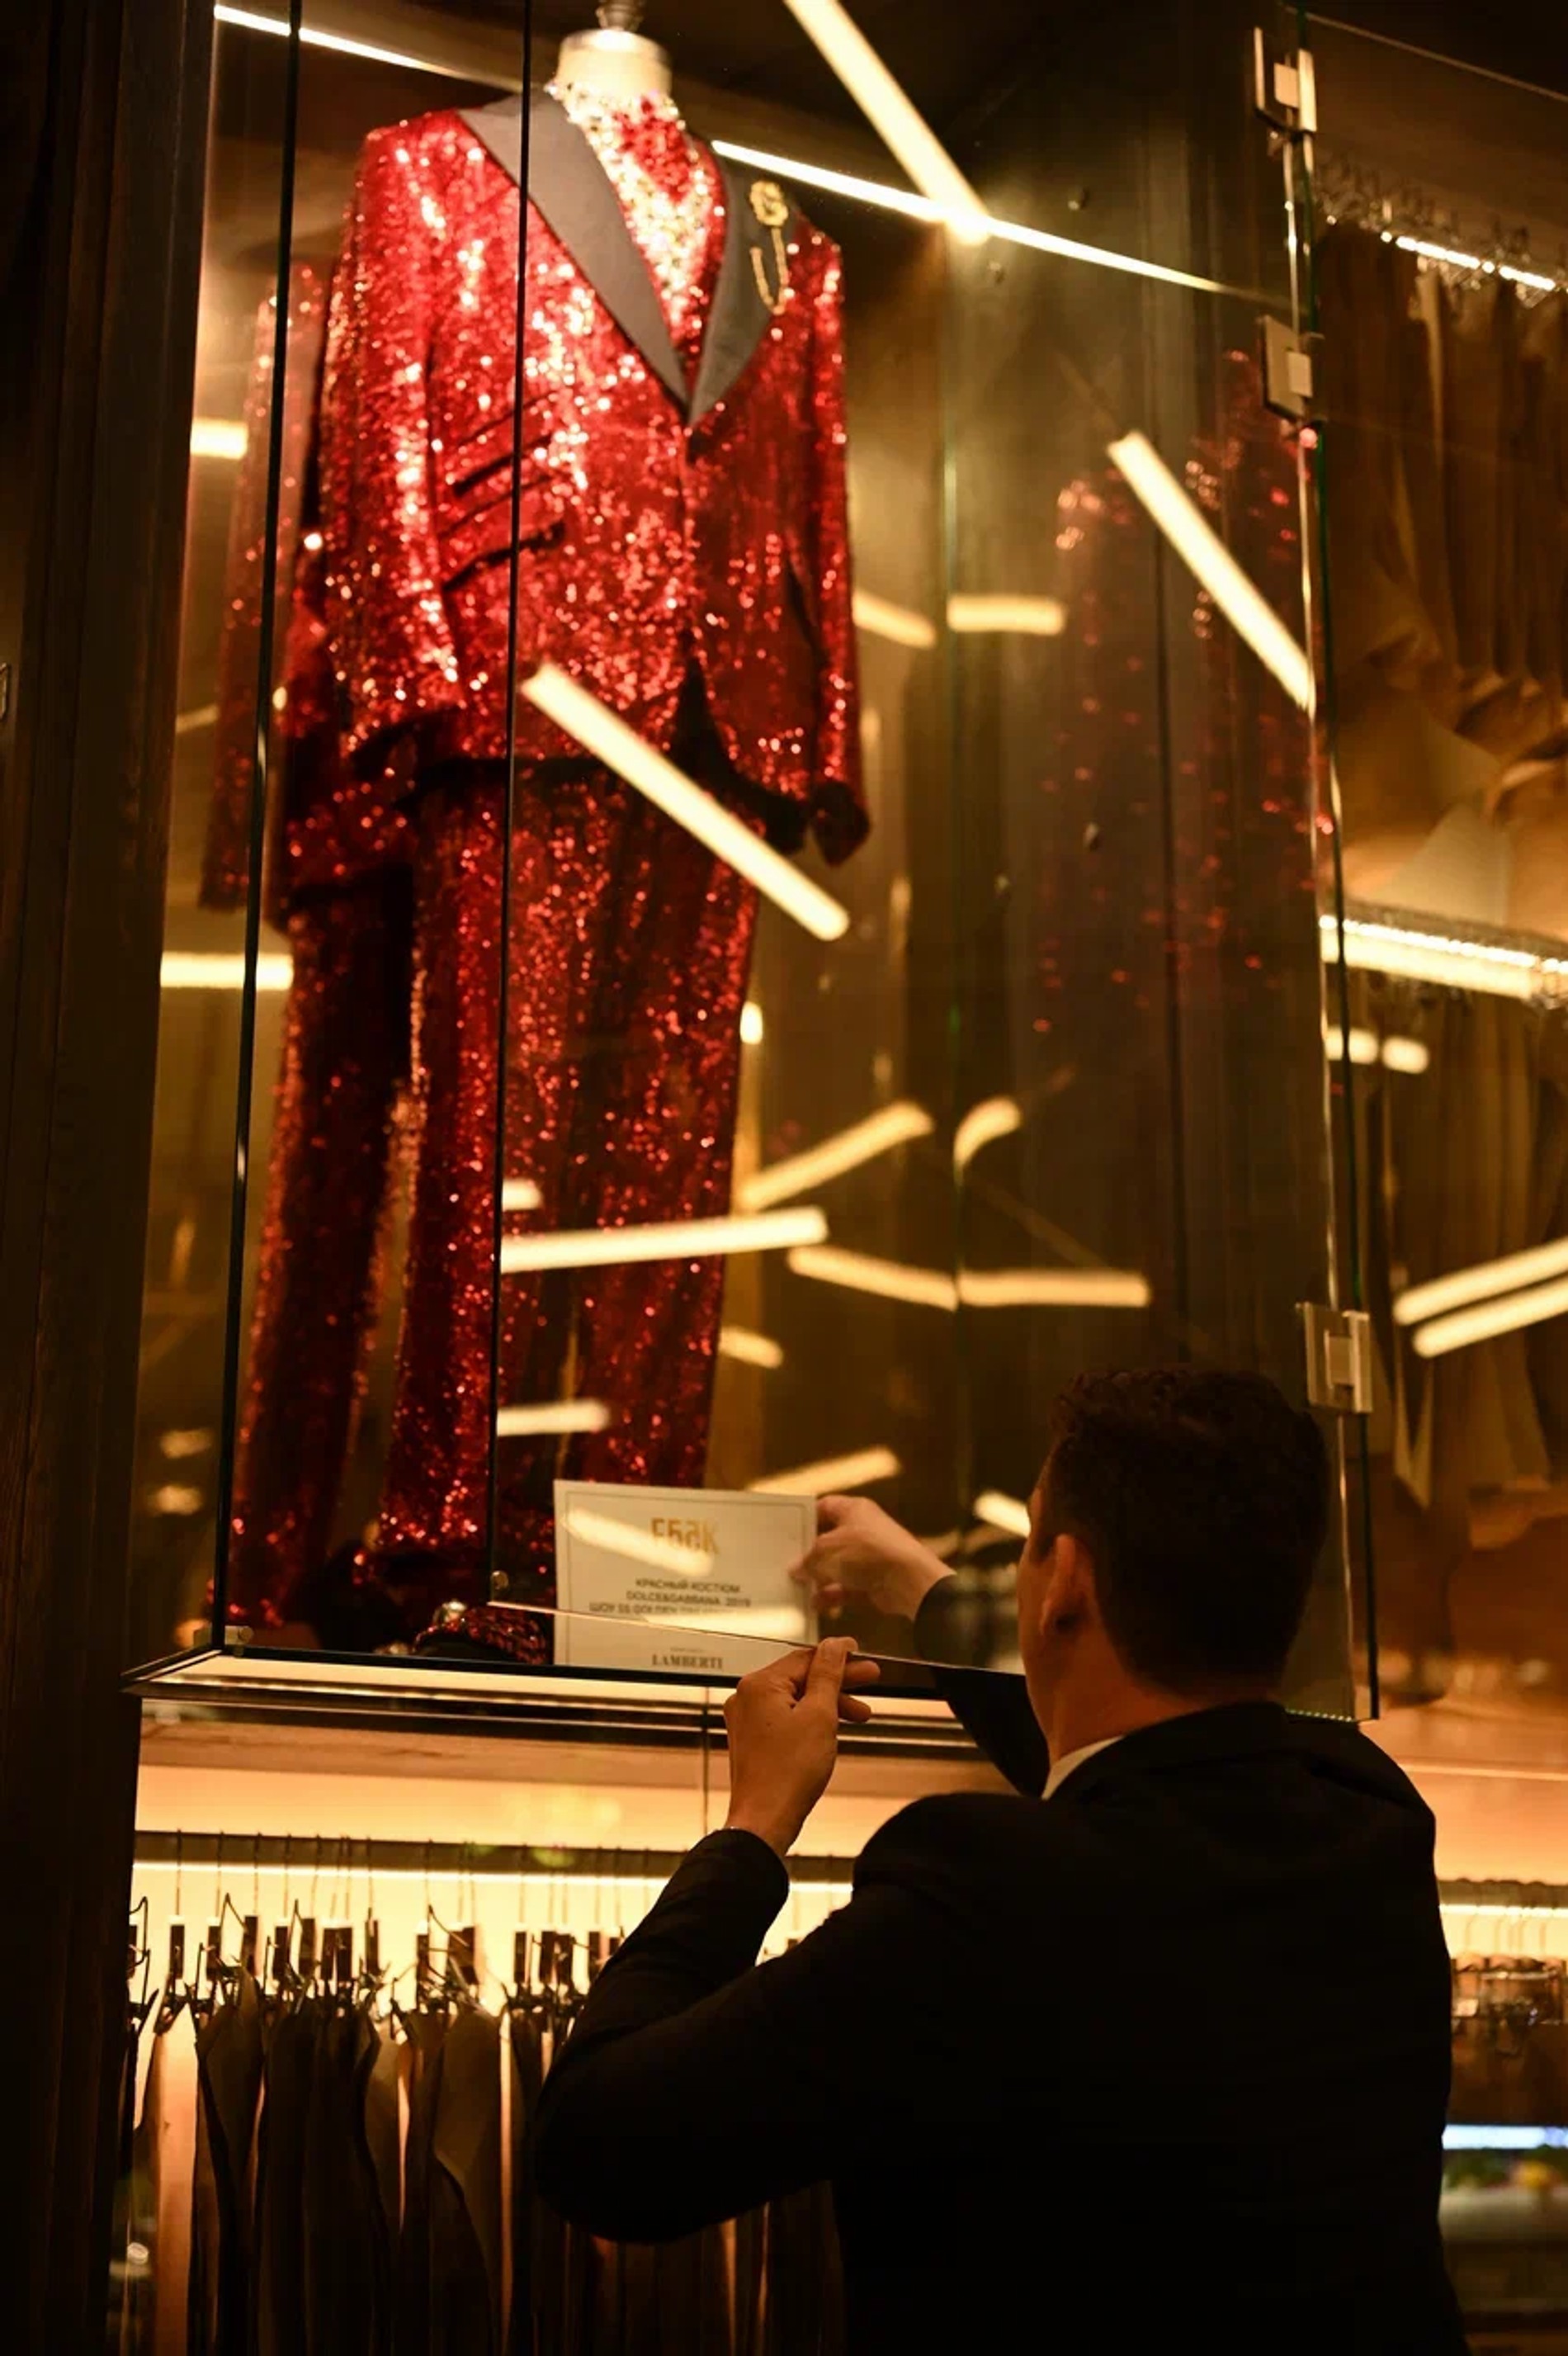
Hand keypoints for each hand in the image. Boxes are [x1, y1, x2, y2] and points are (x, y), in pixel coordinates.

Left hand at [722, 1638, 880, 1856]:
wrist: (765, 1820)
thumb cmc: (788, 1773)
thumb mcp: (820, 1715)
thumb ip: (828, 1675)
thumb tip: (835, 1646)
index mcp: (759, 1685)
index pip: (806, 1658)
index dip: (838, 1656)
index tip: (860, 1655)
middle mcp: (747, 1698)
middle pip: (800, 1677)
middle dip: (837, 1681)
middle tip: (868, 1680)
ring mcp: (747, 1720)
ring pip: (794, 1699)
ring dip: (828, 1703)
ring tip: (860, 1714)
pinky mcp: (753, 1740)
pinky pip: (785, 1718)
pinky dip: (810, 1719)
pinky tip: (831, 1728)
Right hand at [789, 1495, 952, 1622]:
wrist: (908, 1580)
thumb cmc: (867, 1552)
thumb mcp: (827, 1550)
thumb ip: (808, 1559)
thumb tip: (796, 1568)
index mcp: (854, 1510)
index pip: (825, 1506)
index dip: (807, 1517)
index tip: (788, 1531)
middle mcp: (863, 1529)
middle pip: (830, 1539)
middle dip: (811, 1553)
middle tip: (789, 1563)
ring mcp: (870, 1556)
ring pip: (838, 1565)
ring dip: (820, 1577)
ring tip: (798, 1588)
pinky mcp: (875, 1580)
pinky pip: (848, 1586)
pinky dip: (833, 1594)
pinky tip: (816, 1603)